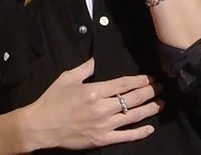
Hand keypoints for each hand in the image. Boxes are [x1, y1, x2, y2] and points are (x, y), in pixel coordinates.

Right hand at [16, 57, 161, 150]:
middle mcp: (102, 107)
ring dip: (149, 109)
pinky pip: (125, 136)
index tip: (149, 78)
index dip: (139, 81)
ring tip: (160, 104)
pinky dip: (139, 132)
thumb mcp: (67, 78)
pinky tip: (149, 128)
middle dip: (149, 92)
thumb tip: (97, 59)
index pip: (123, 84)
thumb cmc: (52, 101)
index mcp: (94, 91)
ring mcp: (103, 125)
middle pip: (132, 98)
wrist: (40, 126)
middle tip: (159, 88)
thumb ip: (85, 68)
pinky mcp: (101, 139)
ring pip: (133, 116)